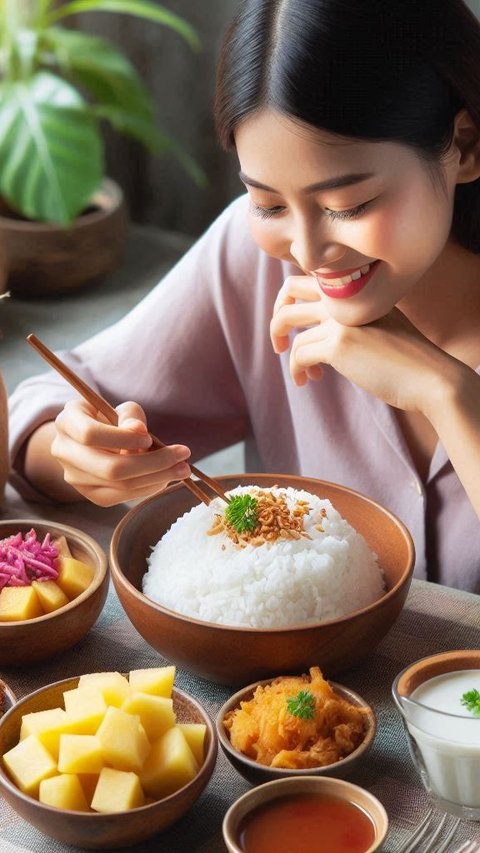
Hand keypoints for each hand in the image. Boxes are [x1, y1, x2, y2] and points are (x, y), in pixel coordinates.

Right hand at [51, 398, 190, 505]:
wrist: (91, 440)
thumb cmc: (109, 419)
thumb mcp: (118, 408)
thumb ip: (130, 416)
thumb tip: (139, 431)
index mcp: (67, 422)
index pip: (90, 434)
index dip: (123, 438)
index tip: (149, 436)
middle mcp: (64, 452)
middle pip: (109, 467)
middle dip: (152, 463)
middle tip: (183, 456)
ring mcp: (74, 477)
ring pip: (118, 485)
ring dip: (157, 477)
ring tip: (182, 468)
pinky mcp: (90, 495)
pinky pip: (121, 497)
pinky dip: (147, 488)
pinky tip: (164, 478)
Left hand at [270, 274, 453, 414]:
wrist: (431, 377)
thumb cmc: (409, 357)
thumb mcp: (380, 323)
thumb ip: (353, 317)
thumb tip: (322, 331)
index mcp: (356, 289)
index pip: (310, 278)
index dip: (295, 300)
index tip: (298, 327)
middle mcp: (345, 297)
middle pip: (290, 290)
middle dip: (277, 315)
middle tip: (279, 342)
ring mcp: (340, 319)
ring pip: (287, 322)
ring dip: (286, 350)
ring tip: (301, 371)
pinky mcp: (338, 345)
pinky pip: (298, 353)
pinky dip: (297, 369)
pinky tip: (308, 380)